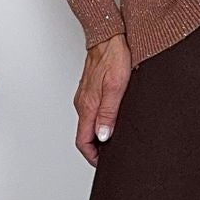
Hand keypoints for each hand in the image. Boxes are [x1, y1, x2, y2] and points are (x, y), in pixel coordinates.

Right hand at [74, 30, 131, 165]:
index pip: (83, 141)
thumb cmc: (114, 57)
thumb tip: (104, 136)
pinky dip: (99, 122)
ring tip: (116, 140)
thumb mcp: (116, 87)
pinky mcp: (89, 91)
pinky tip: (113, 120)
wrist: (107, 35)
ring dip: (99, 136)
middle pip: (85, 135)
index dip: (93, 157)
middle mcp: (82, 104)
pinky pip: (91, 113)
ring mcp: (84, 97)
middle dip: (97, 150)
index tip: (104, 164)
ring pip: (88, 124)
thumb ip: (109, 113)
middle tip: (113, 155)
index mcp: (87, 106)